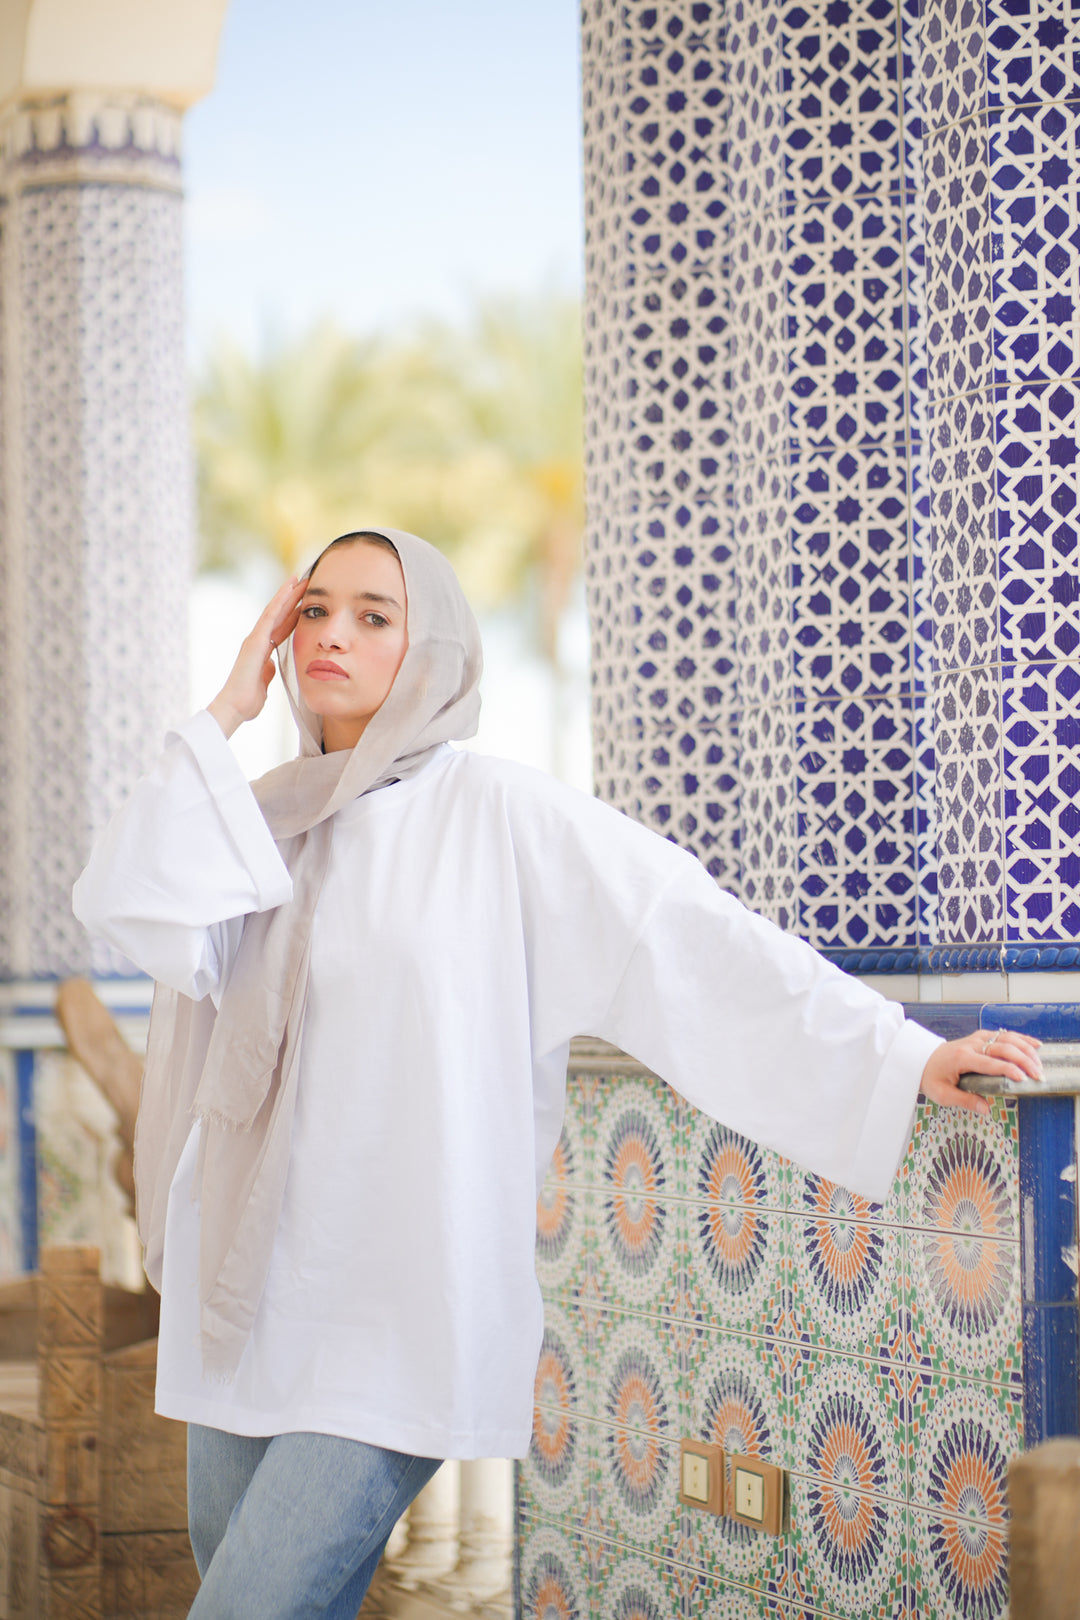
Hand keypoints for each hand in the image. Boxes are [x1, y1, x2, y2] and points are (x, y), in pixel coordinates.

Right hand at [207, 576, 306, 738]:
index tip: (305, 603)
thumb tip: (272, 666)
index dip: (293, 615)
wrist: (234, 707)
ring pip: (273, 610)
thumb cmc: (247, 700)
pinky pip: (268, 618)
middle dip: (291, 598)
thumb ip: (268, 672)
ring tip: (298, 578)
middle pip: (278, 614)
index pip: (281, 628)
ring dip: (286, 594)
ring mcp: (254, 639)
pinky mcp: (254, 641)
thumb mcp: (264, 683)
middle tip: (305, 582)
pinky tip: (288, 590)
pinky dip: (278, 603)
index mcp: (262, 651)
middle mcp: (257, 641)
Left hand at [919, 1027, 1043, 1118]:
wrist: (918, 1060)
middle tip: (1038, 1075)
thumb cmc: (930, 1078)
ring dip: (1026, 1048)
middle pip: (1003, 1048)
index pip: (990, 1063)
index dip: (1009, 1070)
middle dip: (1024, 1061)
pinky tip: (1035, 1044)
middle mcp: (970, 1045)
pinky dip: (1020, 1038)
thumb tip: (986, 1110)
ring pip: (1006, 1038)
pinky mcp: (979, 1037)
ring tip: (1039, 1062)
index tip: (1024, 1080)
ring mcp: (975, 1038)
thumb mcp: (942, 1095)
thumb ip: (964, 1101)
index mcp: (961, 1058)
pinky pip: (1002, 1034)